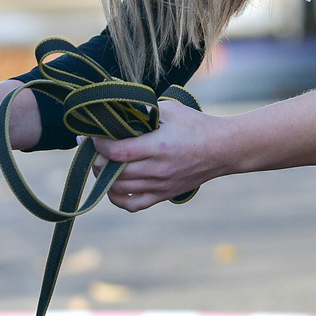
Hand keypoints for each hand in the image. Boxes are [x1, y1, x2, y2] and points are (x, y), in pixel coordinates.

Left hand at [94, 100, 239, 210]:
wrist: (223, 149)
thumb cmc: (196, 126)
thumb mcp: (171, 110)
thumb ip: (144, 111)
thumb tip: (118, 111)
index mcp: (158, 146)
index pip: (118, 151)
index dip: (99, 145)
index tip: (92, 136)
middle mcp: (157, 169)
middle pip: (113, 172)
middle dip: (97, 160)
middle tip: (92, 149)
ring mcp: (160, 185)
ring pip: (119, 189)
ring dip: (103, 177)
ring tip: (101, 163)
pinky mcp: (163, 195)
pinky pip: (132, 205)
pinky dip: (116, 198)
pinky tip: (113, 186)